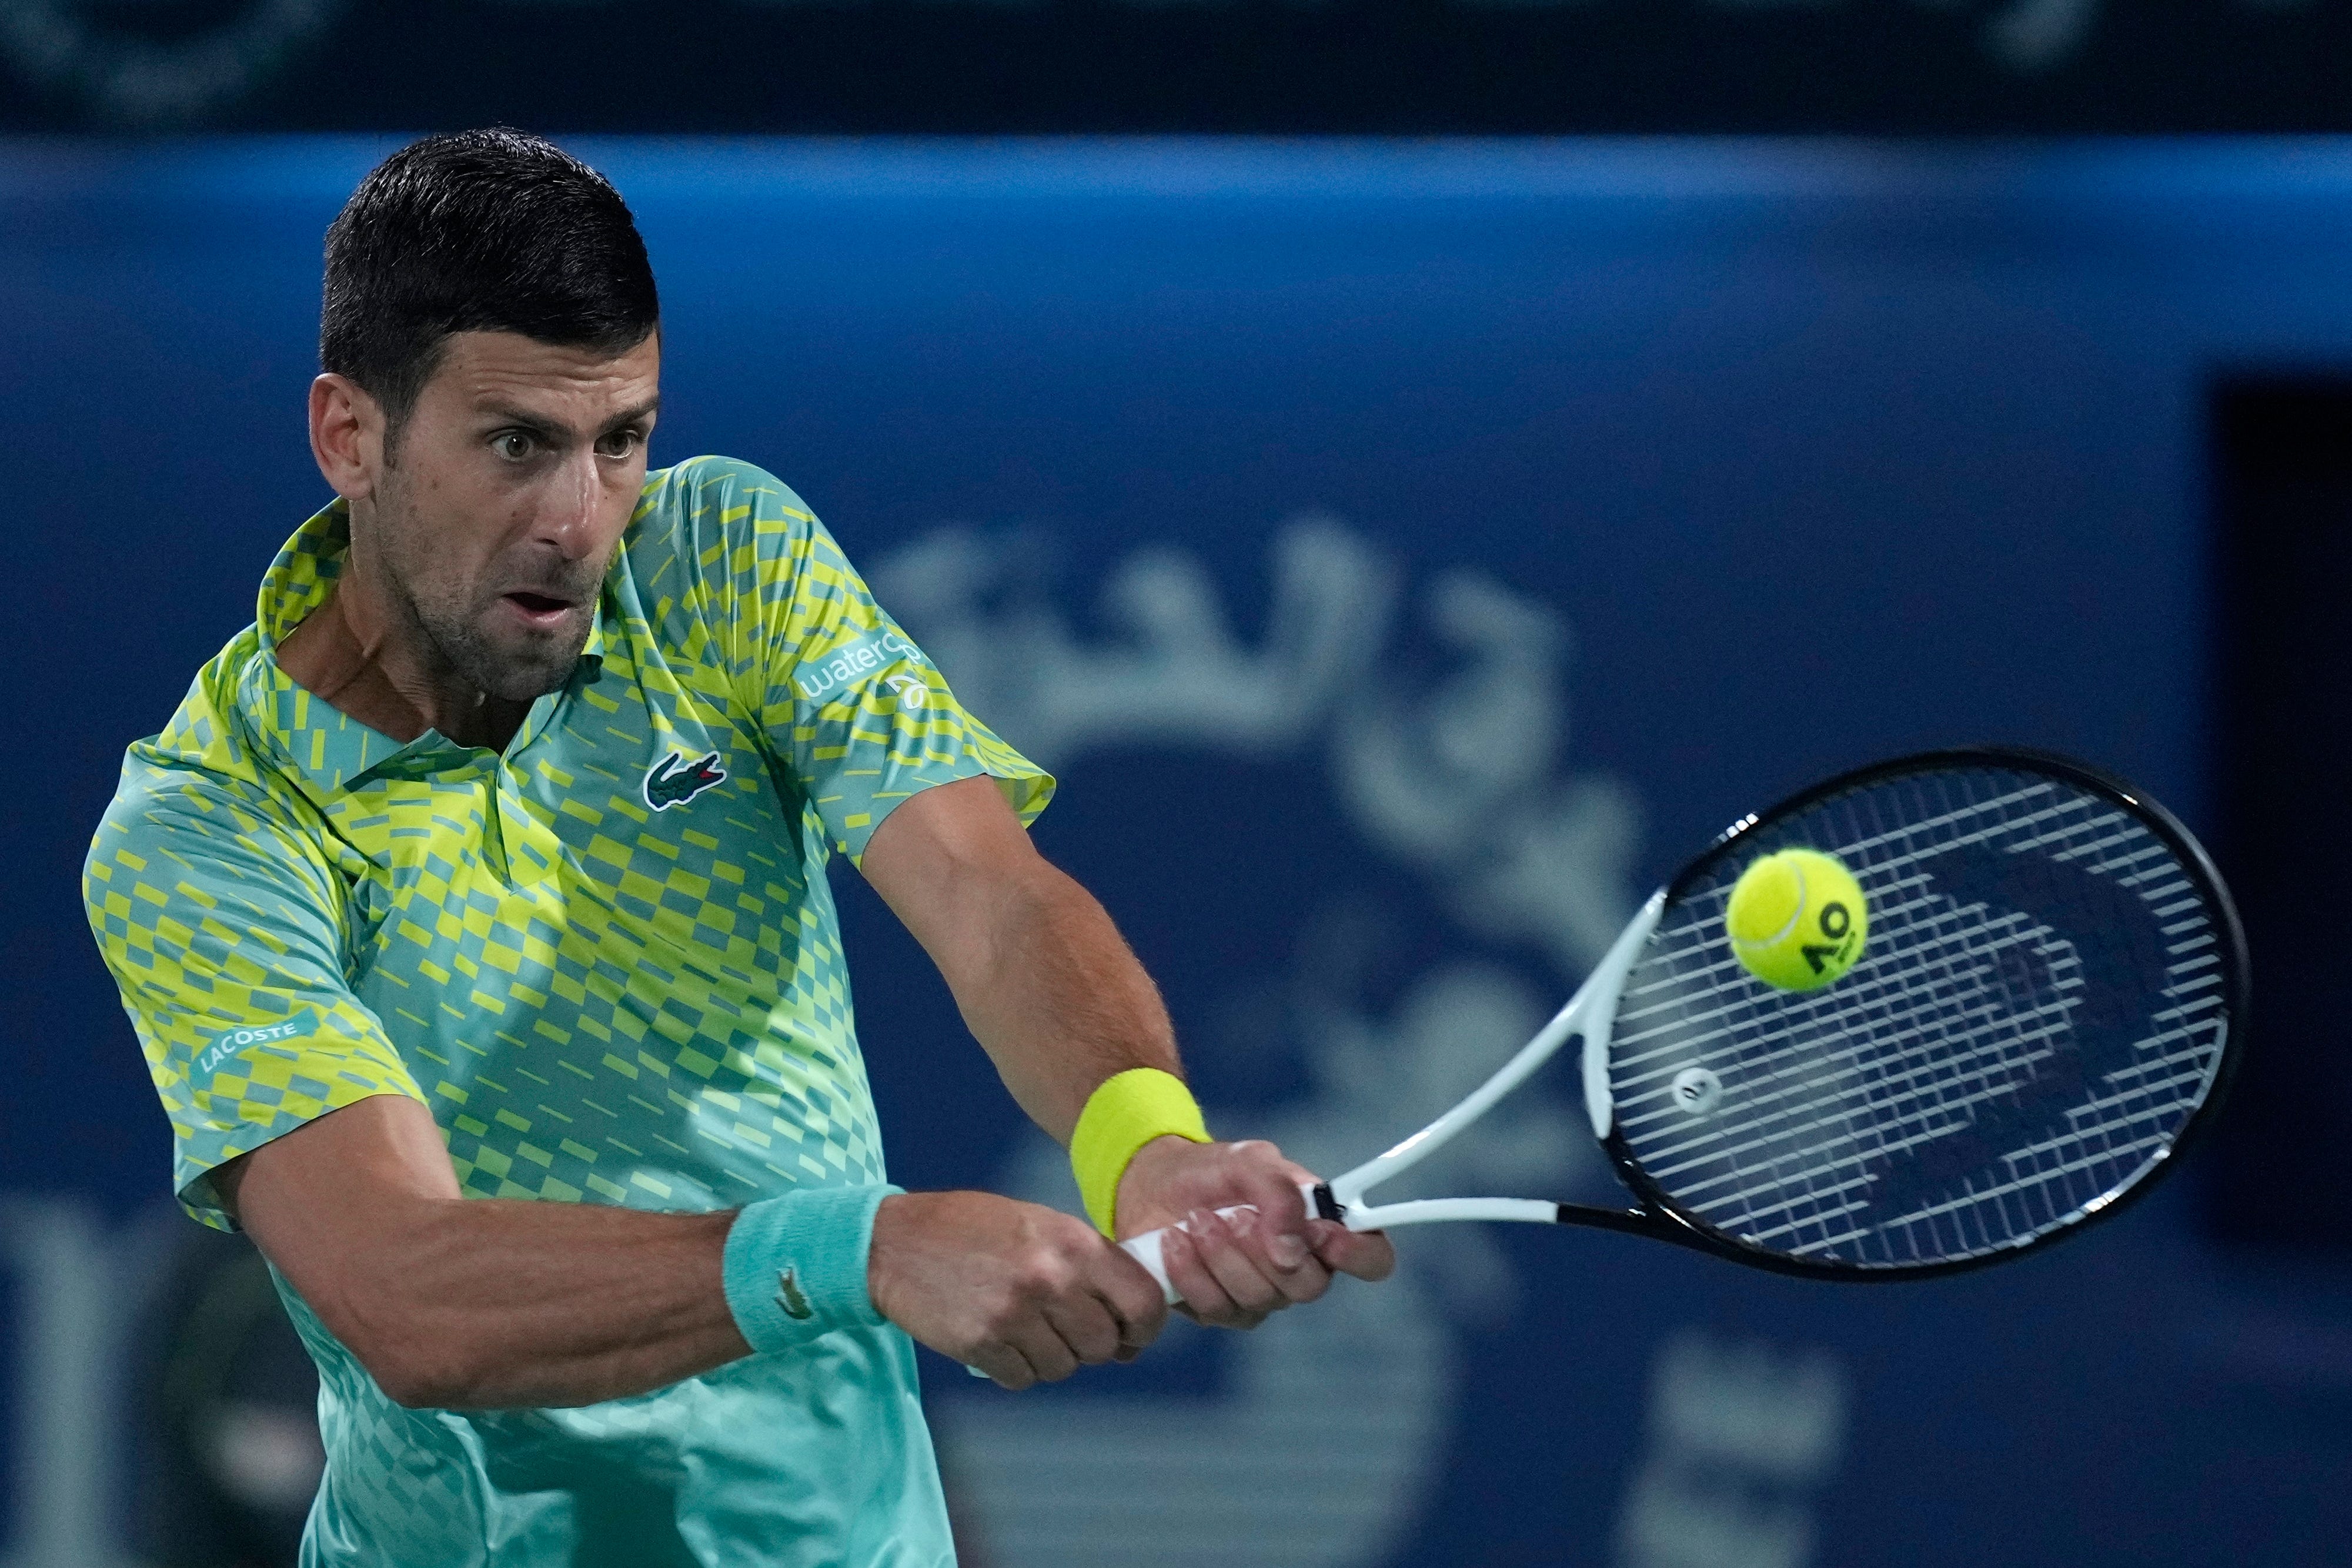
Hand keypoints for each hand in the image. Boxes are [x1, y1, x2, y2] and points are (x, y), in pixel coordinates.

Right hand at [867, 1190, 1168, 1389]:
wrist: (896, 1241)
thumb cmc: (974, 1229)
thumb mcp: (1041, 1225)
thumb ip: (1088, 1264)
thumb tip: (1130, 1321)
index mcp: (1074, 1243)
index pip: (1143, 1302)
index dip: (1144, 1327)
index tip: (1131, 1335)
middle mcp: (1051, 1278)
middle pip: (1104, 1345)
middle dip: (1090, 1346)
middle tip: (1064, 1330)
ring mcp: (1016, 1313)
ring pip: (1064, 1367)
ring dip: (1049, 1357)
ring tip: (1022, 1328)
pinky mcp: (982, 1343)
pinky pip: (1023, 1378)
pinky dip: (1015, 1368)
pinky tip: (996, 1340)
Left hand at [1116, 1137, 1395, 1329]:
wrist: (1154, 1186)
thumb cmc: (1213, 1171)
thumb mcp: (1249, 1161)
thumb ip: (1281, 1193)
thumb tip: (1294, 1247)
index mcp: (1322, 1227)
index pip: (1372, 1257)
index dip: (1361, 1254)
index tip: (1327, 1236)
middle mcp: (1300, 1268)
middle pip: (1310, 1286)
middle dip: (1265, 1250)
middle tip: (1234, 1215)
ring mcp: (1262, 1296)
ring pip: (1259, 1299)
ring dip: (1222, 1255)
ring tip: (1196, 1218)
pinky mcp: (1221, 1311)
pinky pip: (1216, 1308)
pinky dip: (1191, 1271)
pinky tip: (1174, 1241)